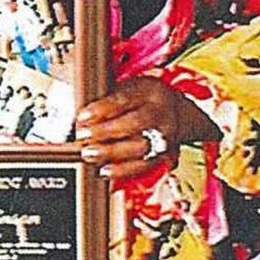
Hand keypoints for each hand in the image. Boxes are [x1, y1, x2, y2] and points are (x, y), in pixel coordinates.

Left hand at [78, 78, 214, 181]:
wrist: (178, 114)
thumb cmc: (144, 100)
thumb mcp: (129, 88)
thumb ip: (108, 98)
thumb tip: (81, 116)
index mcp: (151, 91)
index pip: (126, 99)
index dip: (102, 109)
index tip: (82, 117)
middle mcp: (163, 113)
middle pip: (136, 123)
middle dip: (105, 132)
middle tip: (82, 137)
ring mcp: (167, 136)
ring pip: (141, 147)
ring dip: (112, 153)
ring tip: (89, 154)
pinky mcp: (166, 156)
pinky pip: (145, 166)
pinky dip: (123, 171)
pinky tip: (105, 170)